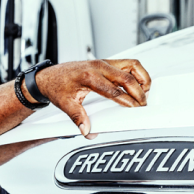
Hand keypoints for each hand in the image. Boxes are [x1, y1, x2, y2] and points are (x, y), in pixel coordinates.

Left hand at [33, 59, 150, 137]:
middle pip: (127, 77)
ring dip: (142, 78)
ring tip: (145, 92)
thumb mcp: (65, 104)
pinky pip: (128, 64)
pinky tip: (137, 83)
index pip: (114, 90)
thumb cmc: (56, 86)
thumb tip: (87, 130)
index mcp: (89, 77)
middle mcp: (98, 67)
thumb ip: (78, 118)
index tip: (135, 109)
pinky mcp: (105, 62)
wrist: (48, 77)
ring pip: (132, 65)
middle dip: (139, 92)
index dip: (127, 101)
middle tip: (142, 104)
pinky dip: (137, 72)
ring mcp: (103, 62)